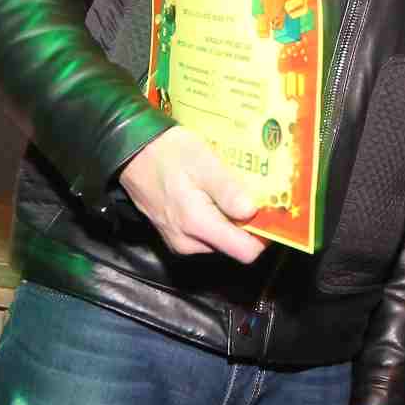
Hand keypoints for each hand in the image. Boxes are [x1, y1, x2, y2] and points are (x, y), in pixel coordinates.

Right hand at [119, 127, 264, 262]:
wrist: (131, 152)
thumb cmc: (168, 153)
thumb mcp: (203, 163)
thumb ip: (228, 190)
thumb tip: (253, 212)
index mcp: (198, 226)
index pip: (246, 252)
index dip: (265, 237)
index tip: (272, 215)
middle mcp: (189, 243)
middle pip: (235, 247)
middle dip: (247, 225)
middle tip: (254, 196)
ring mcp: (179, 242)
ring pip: (220, 241)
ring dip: (231, 221)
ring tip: (232, 192)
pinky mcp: (174, 236)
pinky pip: (205, 235)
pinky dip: (215, 219)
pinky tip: (213, 196)